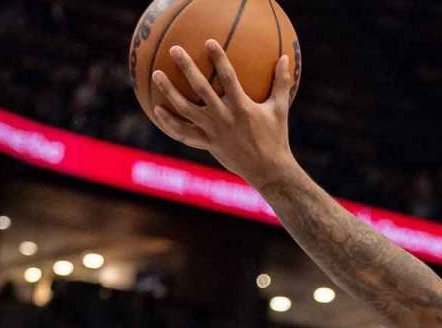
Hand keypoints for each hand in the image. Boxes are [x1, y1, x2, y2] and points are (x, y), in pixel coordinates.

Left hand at [151, 40, 295, 185]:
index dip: (219, 59)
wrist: (268, 171)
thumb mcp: (280, 109)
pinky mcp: (207, 143)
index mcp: (242, 107)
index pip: (229, 78)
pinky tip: (156, 109)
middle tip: (174, 50)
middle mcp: (224, 117)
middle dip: (187, 68)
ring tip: (156, 74)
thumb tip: (285, 57)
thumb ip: (282, 83)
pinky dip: (169, 122)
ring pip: (185, 110)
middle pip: (201, 89)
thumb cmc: (276, 137)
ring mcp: (213, 131)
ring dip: (169, 91)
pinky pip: (183, 133)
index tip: (209, 41)